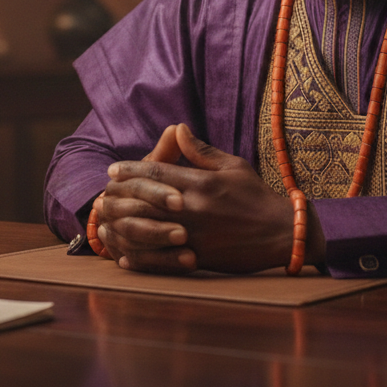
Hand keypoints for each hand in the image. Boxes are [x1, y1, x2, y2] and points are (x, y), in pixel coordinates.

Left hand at [108, 124, 322, 273]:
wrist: (282, 234)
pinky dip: (140, 256)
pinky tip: (124, 253)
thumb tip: (178, 128)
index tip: (113, 170)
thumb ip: (201, 150)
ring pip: (148, 228)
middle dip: (121, 195)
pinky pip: (161, 258)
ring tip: (106, 222)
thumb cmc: (256, 196)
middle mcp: (193, 208)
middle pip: (145, 199)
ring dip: (123, 225)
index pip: (156, 172)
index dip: (131, 170)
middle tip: (103, 193)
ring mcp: (194, 235)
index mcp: (200, 183)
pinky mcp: (198, 258)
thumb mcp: (232, 166)